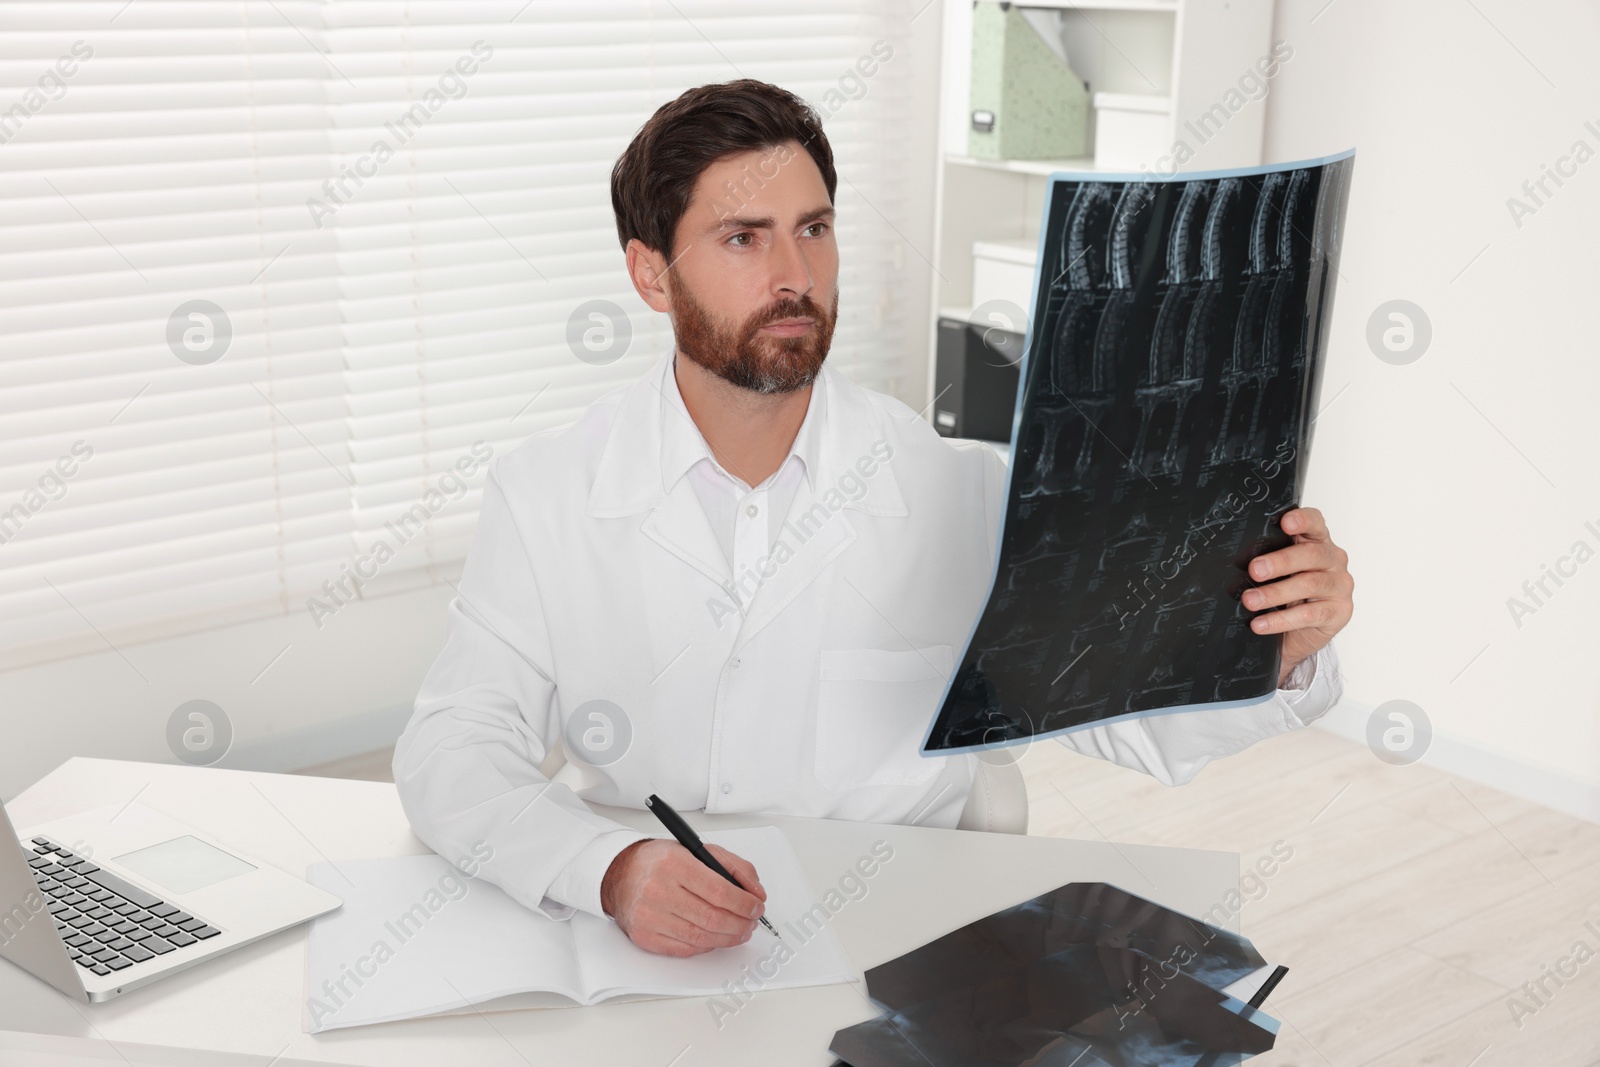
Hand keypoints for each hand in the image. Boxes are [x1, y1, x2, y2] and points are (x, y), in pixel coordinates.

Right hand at [599, 838, 767, 956]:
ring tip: (739, 931)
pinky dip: (707, 945)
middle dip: (741, 924)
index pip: (720, 892)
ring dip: (729, 938)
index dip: (745, 904)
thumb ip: (734, 867)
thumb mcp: (699, 850)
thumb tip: (756, 892)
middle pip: (713, 918)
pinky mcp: (645, 937)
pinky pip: (686, 949)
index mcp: (675, 864)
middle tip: (751, 922)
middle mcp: (659, 891)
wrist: (620, 874)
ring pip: (701, 938)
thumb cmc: (660, 862)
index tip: (757, 907)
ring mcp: (650, 917)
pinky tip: (716, 937)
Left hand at [1242, 507, 1353, 685]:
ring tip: (1250, 601)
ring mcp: (1339, 586)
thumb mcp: (1276, 573)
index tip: (1286, 522)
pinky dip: (1281, 620)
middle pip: (1311, 554)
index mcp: (1317, 541)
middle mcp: (1333, 559)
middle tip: (1254, 570)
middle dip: (1280, 562)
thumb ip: (1266, 558)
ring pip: (1309, 584)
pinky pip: (1309, 614)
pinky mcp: (1339, 612)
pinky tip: (1260, 624)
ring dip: (1275, 593)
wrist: (1299, 634)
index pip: (1315, 522)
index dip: (1303, 520)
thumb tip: (1235, 559)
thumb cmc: (1286, 595)